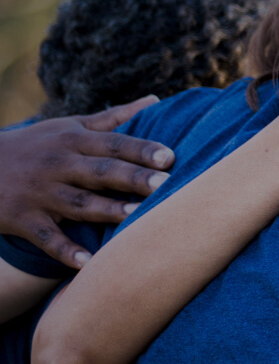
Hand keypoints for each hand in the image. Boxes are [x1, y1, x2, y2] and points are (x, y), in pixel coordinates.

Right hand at [0, 97, 173, 267]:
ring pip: (78, 203)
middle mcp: (58, 164)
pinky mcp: (22, 218)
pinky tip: (87, 263)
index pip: (113, 144)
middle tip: (165, 185)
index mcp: (73, 141)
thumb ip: (113, 118)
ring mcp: (40, 192)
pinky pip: (46, 236)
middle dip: (132, 178)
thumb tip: (155, 101)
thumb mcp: (68, 127)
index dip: (140, 150)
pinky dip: (64, 249)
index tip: (170, 157)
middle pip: (101, 172)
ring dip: (106, 210)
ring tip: (137, 216)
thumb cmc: (35, 145)